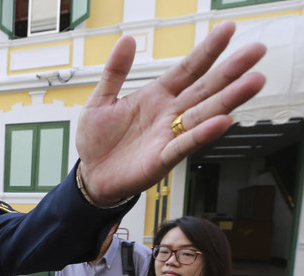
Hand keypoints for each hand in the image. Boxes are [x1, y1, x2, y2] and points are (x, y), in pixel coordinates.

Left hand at [76, 21, 265, 205]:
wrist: (90, 175)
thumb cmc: (97, 141)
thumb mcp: (100, 101)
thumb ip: (115, 72)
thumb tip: (128, 40)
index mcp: (156, 96)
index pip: (187, 69)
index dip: (207, 50)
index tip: (228, 29)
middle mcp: (168, 114)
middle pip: (204, 89)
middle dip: (230, 71)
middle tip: (256, 51)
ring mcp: (168, 136)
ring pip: (203, 114)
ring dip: (228, 99)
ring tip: (253, 82)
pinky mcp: (162, 159)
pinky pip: (184, 145)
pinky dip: (201, 134)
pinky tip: (221, 122)